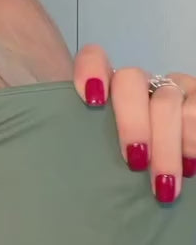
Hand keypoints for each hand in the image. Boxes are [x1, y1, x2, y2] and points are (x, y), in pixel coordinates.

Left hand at [73, 45, 195, 202]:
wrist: (179, 172)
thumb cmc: (124, 168)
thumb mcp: (100, 156)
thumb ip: (86, 149)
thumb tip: (62, 170)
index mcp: (109, 90)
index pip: (94, 59)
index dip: (91, 70)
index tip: (92, 99)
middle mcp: (139, 83)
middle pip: (130, 81)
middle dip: (133, 124)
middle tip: (135, 162)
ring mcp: (172, 88)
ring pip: (167, 101)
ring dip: (167, 146)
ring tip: (163, 186)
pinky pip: (195, 111)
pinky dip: (192, 142)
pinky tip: (189, 168)